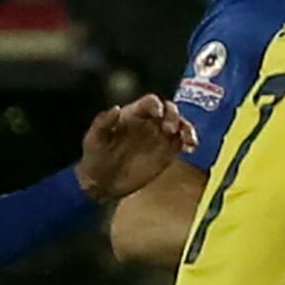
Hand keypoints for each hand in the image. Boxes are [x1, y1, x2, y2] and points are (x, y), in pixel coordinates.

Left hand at [77, 95, 194, 202]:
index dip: (156, 104)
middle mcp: (148, 122)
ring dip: (186, 128)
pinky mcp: (166, 152)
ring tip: (187, 139)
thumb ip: (104, 122)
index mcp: (133, 114)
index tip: (158, 115)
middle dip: (173, 116)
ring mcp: (159, 137)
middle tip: (170, 129)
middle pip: (169, 110)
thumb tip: (117, 108)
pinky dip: (189, 142)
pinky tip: (190, 148)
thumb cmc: (95, 158)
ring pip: (180, 125)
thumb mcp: (94, 139)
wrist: (102, 183)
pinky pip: (182, 142)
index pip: (150, 102)